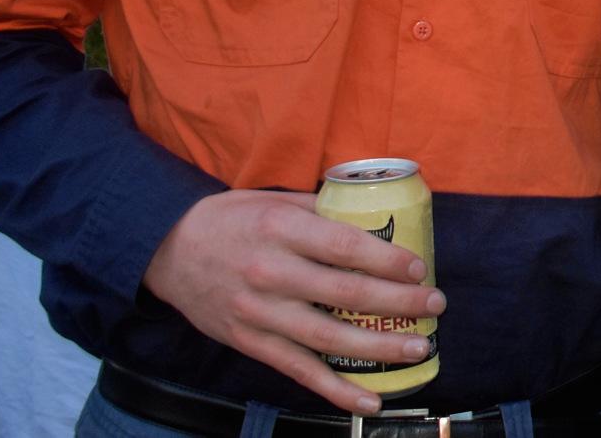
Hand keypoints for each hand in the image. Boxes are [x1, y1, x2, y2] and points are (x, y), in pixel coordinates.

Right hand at [142, 190, 442, 414]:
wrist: (166, 250)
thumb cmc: (230, 220)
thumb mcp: (274, 200)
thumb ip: (322, 210)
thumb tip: (378, 215)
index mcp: (281, 230)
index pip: (345, 248)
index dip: (387, 261)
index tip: (419, 269)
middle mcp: (271, 273)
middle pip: (345, 294)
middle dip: (398, 303)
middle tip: (435, 306)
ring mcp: (259, 313)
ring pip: (328, 338)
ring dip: (379, 348)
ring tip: (418, 349)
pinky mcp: (249, 342)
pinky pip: (298, 370)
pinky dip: (335, 390)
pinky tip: (369, 399)